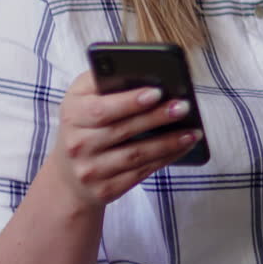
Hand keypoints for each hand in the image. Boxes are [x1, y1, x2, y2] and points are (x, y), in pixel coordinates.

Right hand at [51, 71, 201, 208]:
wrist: (69, 176)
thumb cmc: (86, 124)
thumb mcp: (84, 98)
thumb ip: (106, 81)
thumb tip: (146, 73)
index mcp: (72, 113)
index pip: (102, 108)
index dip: (130, 101)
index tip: (157, 92)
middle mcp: (77, 144)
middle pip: (123, 131)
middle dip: (157, 118)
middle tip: (184, 107)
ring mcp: (90, 170)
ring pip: (136, 155)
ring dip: (168, 142)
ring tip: (193, 131)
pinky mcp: (105, 189)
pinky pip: (141, 173)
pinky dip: (166, 159)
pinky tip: (183, 147)